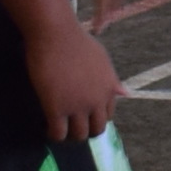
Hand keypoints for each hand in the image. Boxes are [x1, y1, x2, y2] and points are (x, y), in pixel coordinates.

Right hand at [28, 17, 121, 142]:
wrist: (56, 34)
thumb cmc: (76, 40)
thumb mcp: (102, 59)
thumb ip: (111, 79)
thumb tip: (124, 93)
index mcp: (109, 88)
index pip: (108, 115)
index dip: (96, 118)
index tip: (84, 117)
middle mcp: (97, 100)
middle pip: (96, 129)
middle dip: (85, 131)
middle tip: (72, 128)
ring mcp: (78, 106)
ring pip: (78, 135)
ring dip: (70, 136)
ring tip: (59, 129)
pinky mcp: (57, 109)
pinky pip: (58, 133)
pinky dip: (53, 135)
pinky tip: (47, 129)